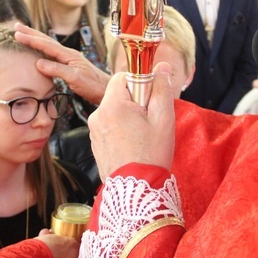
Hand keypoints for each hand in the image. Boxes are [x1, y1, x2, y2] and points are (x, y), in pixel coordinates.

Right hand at [14, 23, 110, 104]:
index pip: (47, 45)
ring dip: (35, 39)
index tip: (17, 34)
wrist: (107, 90)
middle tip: (16, 27)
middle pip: (47, 41)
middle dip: (31, 33)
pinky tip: (38, 51)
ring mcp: (69, 59)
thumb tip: (38, 63)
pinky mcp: (70, 65)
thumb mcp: (75, 79)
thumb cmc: (94, 86)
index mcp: (69, 55)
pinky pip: (52, 54)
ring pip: (49, 46)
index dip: (31, 39)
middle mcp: (69, 54)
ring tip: (24, 34)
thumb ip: (58, 70)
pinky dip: (42, 49)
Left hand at [88, 62, 174, 180]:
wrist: (136, 192)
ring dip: (128, 116)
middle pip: (118, 94)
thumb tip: (162, 66)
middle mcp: (97, 115)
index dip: (140, 83)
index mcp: (112, 105)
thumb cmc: (151, 154)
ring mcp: (94, 130)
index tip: (151, 100)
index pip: (122, 76)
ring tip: (141, 137)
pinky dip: (121, 130)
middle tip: (149, 120)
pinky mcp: (95, 143)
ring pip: (114, 110)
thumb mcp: (163, 118)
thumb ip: (162, 88)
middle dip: (135, 101)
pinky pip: (109, 126)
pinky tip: (133, 145)